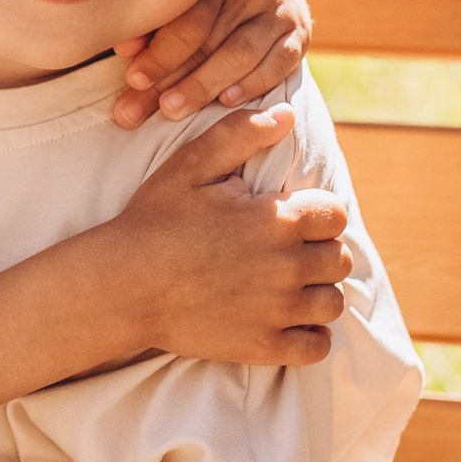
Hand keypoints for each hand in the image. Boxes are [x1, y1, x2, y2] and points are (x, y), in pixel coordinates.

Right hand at [70, 102, 348, 366]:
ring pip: (332, 302)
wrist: (120, 287)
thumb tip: (285, 115)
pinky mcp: (263, 346)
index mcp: (276, 219)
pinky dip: (310, 335)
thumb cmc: (152, 221)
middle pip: (339, 259)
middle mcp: (286, 266)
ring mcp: (277, 310)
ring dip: (317, 293)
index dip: (317, 214)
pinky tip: (286, 320)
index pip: (336, 215)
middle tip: (286, 252)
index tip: (293, 219)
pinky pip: (317, 346)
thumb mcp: (189, 166)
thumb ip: (240, 134)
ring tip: (288, 287)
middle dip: (319, 252)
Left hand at [111, 0, 311, 128]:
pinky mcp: (300, 31)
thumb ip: (156, 16)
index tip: (132, 79)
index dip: (160, 53)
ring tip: (171, 110)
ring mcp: (280, 10)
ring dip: (205, 86)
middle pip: (210, 43)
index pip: (189, 20)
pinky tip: (226, 102)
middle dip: (171, 81)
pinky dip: (253, 84)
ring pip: (242, 55)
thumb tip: (123, 49)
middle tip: (136, 110)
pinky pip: (280, 63)